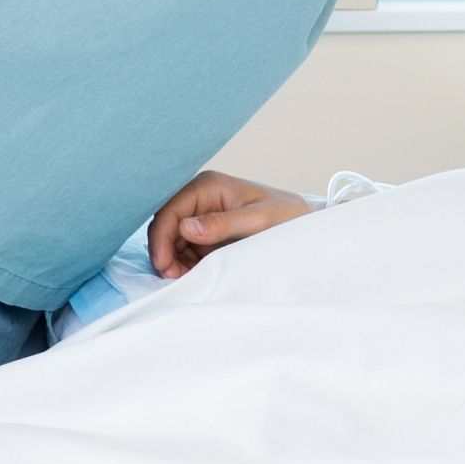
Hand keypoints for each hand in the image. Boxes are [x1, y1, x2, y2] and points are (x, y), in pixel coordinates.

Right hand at [145, 170, 313, 279]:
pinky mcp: (205, 234)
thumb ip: (223, 224)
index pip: (170, 210)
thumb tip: (186, 228)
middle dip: (164, 252)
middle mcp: (200, 198)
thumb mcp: (259, 220)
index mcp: (209, 186)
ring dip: (172, 260)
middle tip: (171, 277)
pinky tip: (190, 274)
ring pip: (171, 240)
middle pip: (165, 225)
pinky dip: (181, 264)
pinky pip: (182, 250)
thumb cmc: (286, 217)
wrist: (303, 227)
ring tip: (182, 278)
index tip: (164, 265)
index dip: (161, 238)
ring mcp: (201, 216)